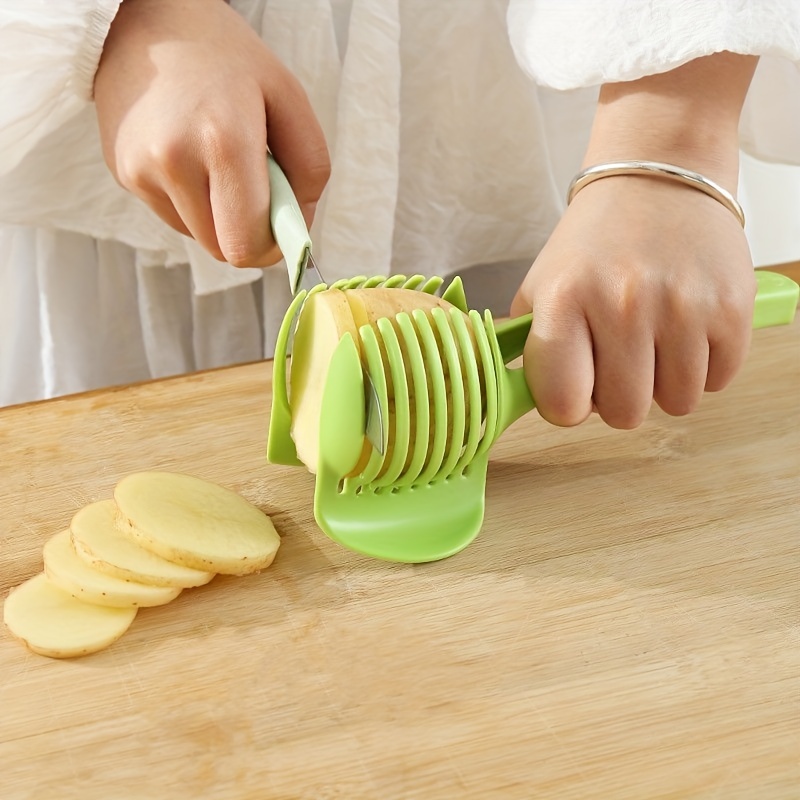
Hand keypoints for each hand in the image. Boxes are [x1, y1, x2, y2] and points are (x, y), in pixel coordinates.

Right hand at [94, 0, 329, 266]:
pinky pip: (175, 217)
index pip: (247, 245)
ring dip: (221, 216)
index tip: (282, 226)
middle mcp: (173, 162)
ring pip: (200, 238)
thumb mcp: (288, 97)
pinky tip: (192, 157)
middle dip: (249, 233)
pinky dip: (194, 201)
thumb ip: (309, 170)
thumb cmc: (226, 58)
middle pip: (224, 251)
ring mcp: (141, 171)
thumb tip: (299, 229)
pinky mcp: (123, 173)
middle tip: (258, 190)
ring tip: (219, 161)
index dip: (272, 247)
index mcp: (223, 141)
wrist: (144, 19)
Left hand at [511, 177, 755, 428]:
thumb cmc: (593, 244)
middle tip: (618, 359)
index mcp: (564, 300)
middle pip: (623, 414)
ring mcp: (681, 306)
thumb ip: (531, 349)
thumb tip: (528, 401)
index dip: (567, 405)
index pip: (563, 404)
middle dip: (618, 396)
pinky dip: (704, 366)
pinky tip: (686, 329)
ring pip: (675, 403)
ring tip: (653, 340)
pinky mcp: (731, 307)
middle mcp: (622, 304)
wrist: (658, 178)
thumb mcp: (541, 286)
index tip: (574, 385)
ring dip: (663, 382)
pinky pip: (718, 381)